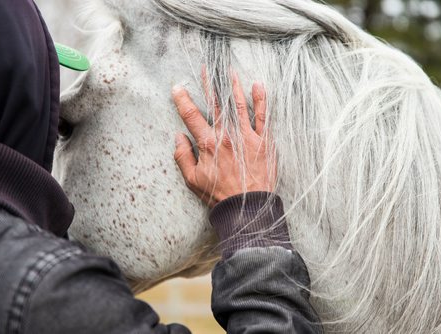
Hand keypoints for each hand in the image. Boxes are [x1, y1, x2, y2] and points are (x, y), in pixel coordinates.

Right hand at [172, 72, 275, 206]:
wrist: (247, 206)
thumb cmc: (219, 195)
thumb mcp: (193, 180)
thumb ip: (182, 157)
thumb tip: (177, 137)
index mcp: (208, 144)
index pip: (191, 116)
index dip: (182, 100)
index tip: (177, 88)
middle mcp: (227, 136)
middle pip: (216, 104)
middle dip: (209, 84)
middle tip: (206, 68)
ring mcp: (246, 136)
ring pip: (238, 105)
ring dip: (233, 86)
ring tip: (229, 71)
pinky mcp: (263, 141)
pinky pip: (262, 117)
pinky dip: (261, 100)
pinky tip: (258, 85)